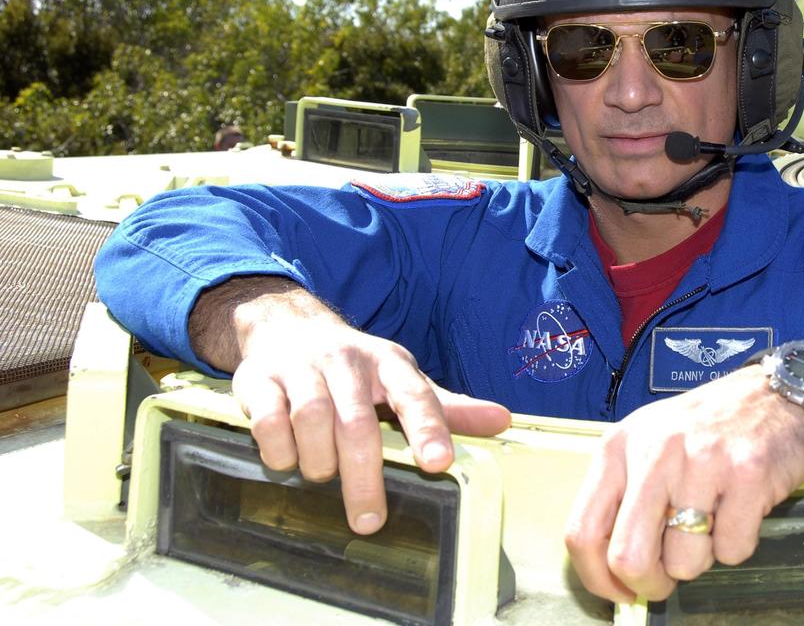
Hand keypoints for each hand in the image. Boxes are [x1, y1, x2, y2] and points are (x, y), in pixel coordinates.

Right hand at [192, 278, 510, 535]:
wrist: (286, 326)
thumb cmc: (355, 367)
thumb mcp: (402, 379)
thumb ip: (446, 406)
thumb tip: (501, 421)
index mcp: (390, 363)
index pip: (416, 394)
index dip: (429, 428)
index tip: (440, 464)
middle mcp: (347, 361)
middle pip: (358, 422)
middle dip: (363, 476)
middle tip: (369, 520)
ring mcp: (301, 368)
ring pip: (311, 420)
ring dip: (318, 461)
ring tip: (322, 476)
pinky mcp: (259, 379)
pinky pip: (267, 421)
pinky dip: (278, 449)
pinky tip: (287, 460)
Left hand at [563, 367, 803, 602]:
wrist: (772, 392)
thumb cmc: (704, 428)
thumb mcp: (646, 445)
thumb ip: (623, 498)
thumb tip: (612, 571)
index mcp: (618, 447)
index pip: (582, 532)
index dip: (598, 578)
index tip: (620, 590)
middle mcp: (655, 452)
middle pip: (628, 557)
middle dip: (651, 583)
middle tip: (668, 577)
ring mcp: (702, 462)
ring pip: (684, 561)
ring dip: (701, 558)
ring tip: (712, 521)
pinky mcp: (747, 474)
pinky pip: (732, 549)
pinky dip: (738, 544)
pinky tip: (740, 509)